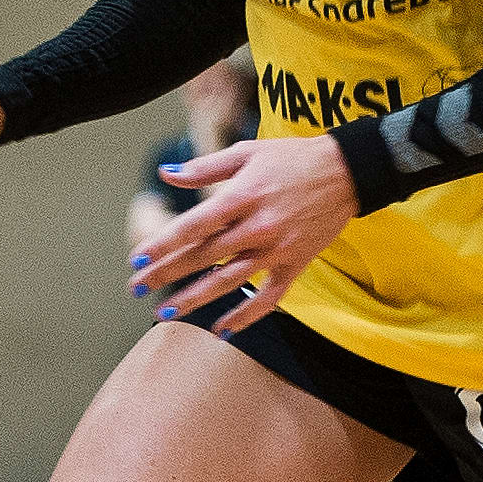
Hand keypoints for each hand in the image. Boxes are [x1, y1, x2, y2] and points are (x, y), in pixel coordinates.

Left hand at [129, 135, 359, 335]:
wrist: (347, 170)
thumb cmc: (292, 158)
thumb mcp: (247, 151)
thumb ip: (204, 168)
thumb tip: (165, 174)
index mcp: (243, 196)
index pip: (195, 225)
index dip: (164, 242)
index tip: (137, 258)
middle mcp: (258, 226)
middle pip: (204, 256)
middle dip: (166, 274)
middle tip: (135, 288)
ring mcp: (277, 249)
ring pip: (230, 281)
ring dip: (195, 299)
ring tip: (164, 313)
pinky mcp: (295, 264)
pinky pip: (269, 297)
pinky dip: (247, 315)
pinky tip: (221, 330)